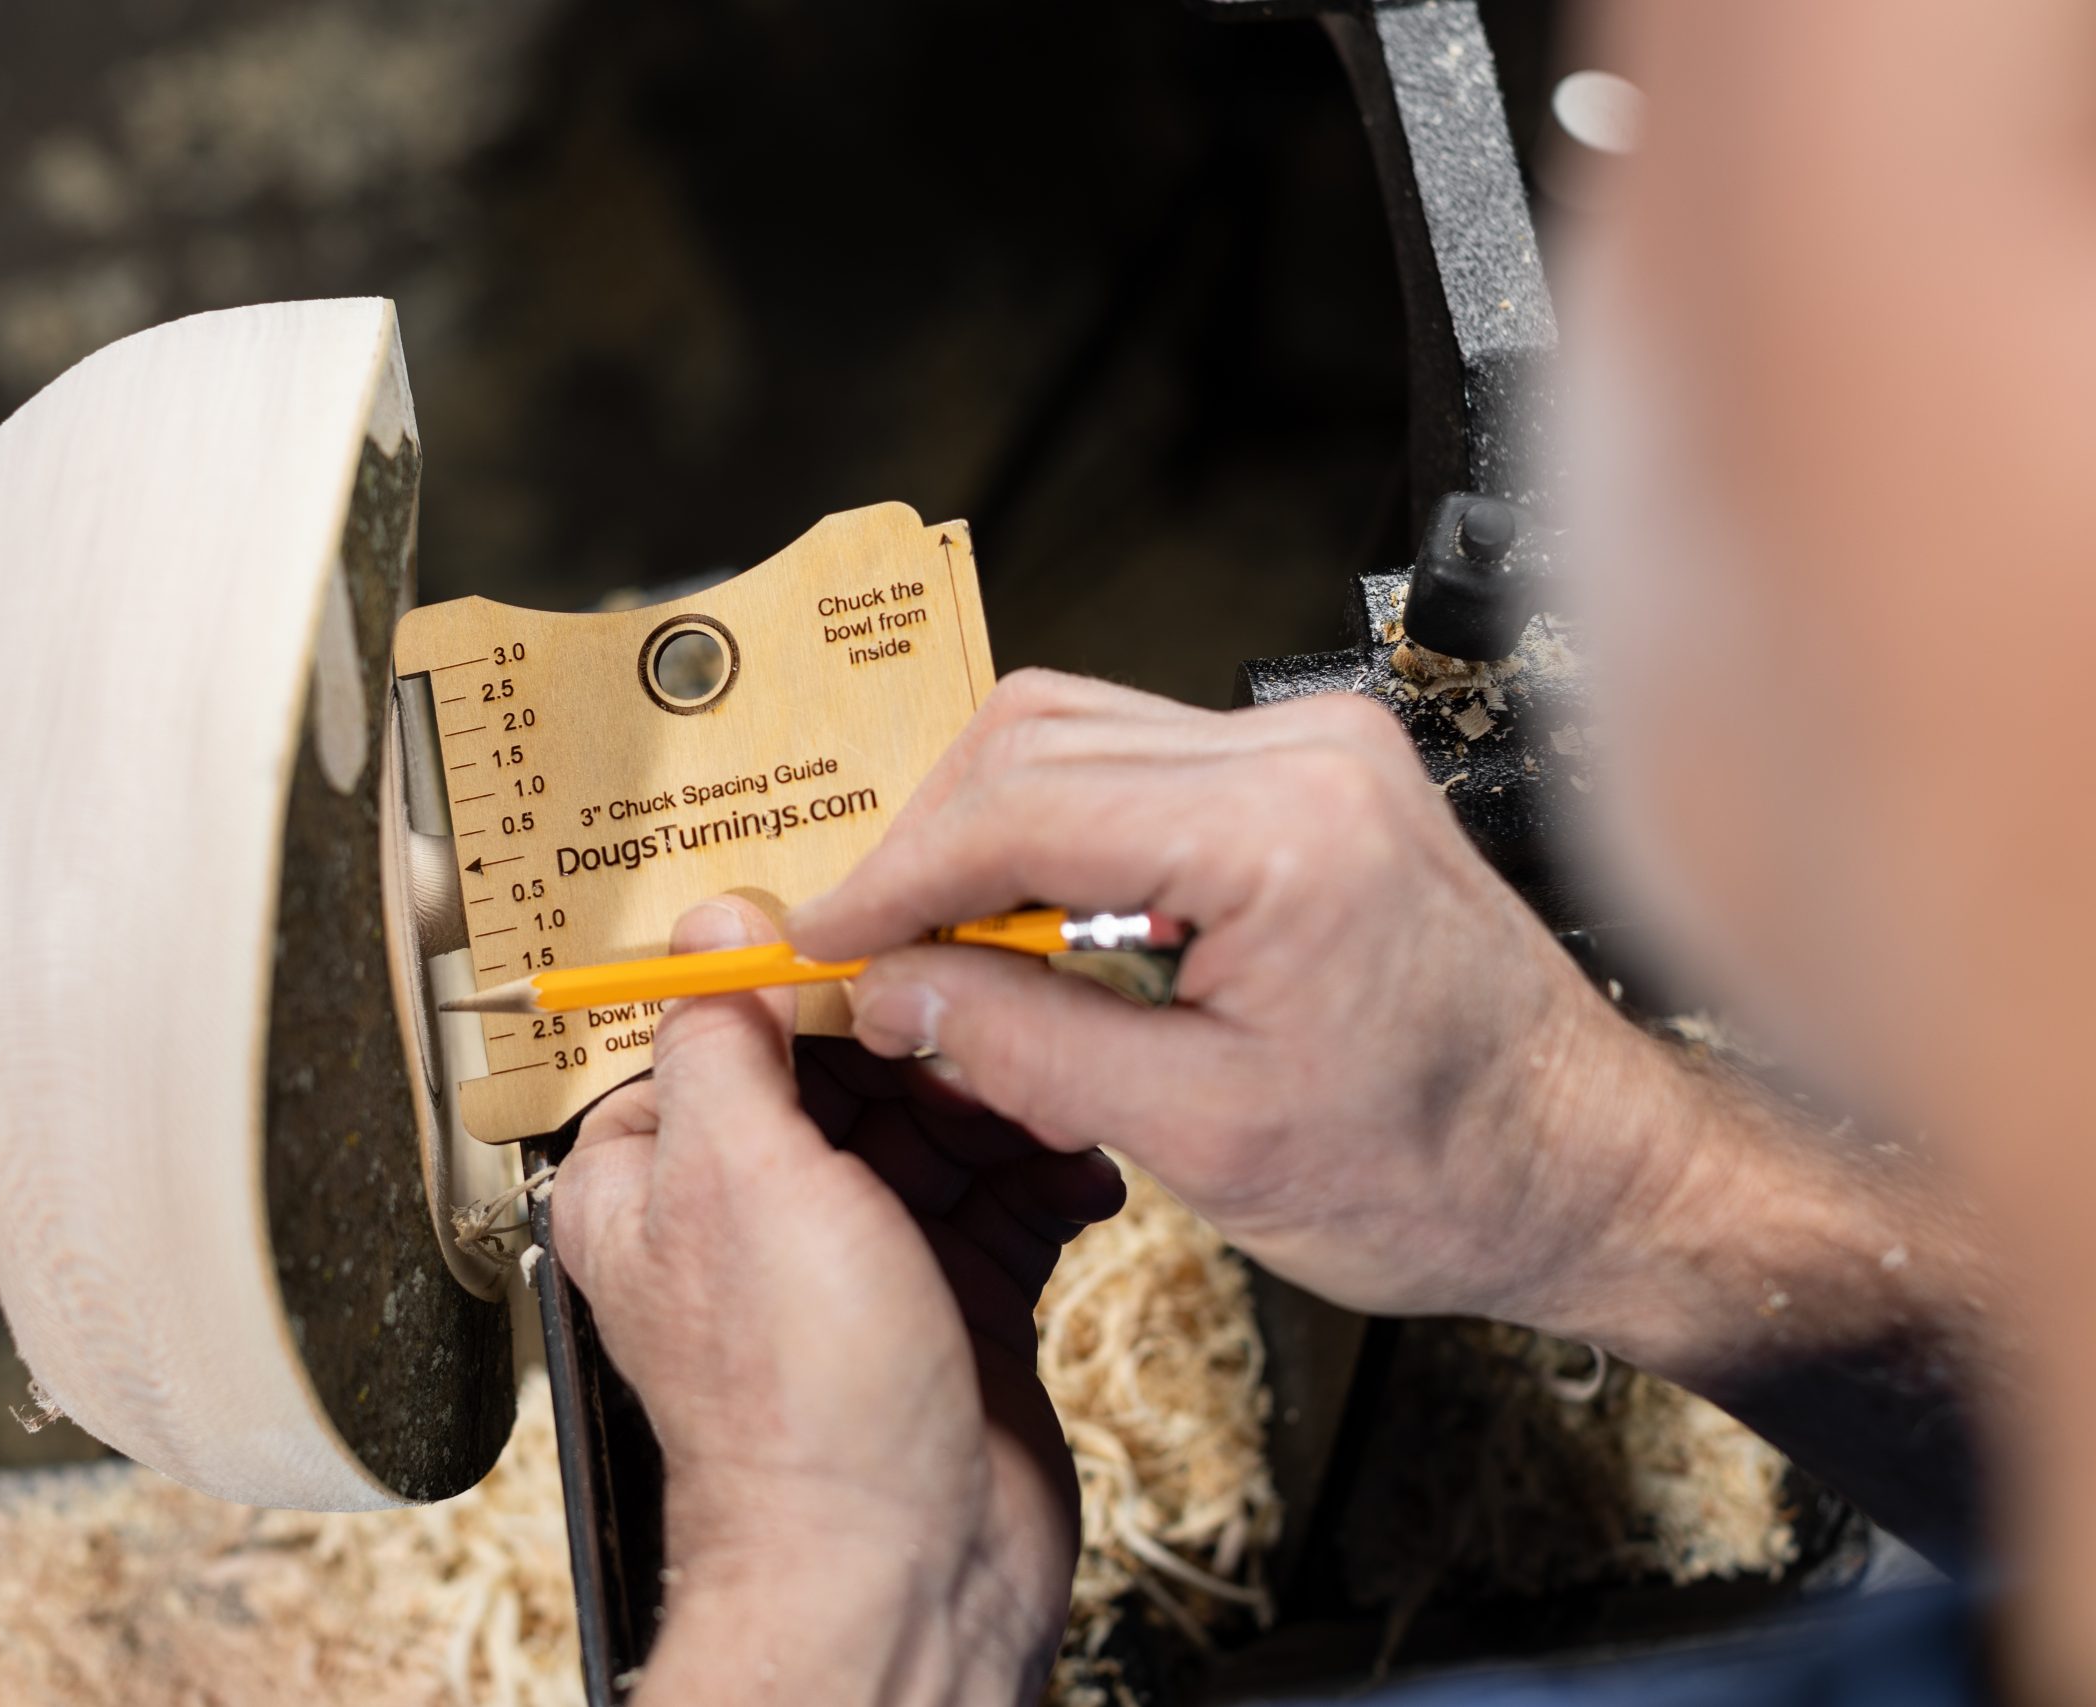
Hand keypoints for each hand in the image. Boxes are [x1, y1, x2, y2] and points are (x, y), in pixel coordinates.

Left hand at [550, 895, 1124, 1706]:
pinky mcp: (947, 1302)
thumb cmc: (801, 1405)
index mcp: (655, 1180)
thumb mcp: (736, 1172)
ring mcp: (854, 1259)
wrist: (908, 1573)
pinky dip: (1044, 1174)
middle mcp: (747, 1215)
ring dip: (1003, 1099)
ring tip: (1056, 1089)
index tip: (888, 927)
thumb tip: (710, 926)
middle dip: (929, 1037)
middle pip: (845, 1067)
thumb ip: (723, 1038)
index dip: (803, 974)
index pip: (722, 1028)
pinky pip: (1001, 1201)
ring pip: (935, 1126)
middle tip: (1001, 1009)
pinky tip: (1081, 1168)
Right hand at [788, 669, 1681, 1335]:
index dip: (892, 875)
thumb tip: (892, 989)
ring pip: (1071, 733)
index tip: (819, 939)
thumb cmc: (1444, 1171)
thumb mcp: (1203, 1139)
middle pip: (1032, 737)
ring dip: (980, 831)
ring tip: (934, 945)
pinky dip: (1051, 830)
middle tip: (860, 948)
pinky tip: (1024, 918)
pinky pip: (1134, 762)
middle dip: (922, 843)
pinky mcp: (1313, 772)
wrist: (1582, 1167)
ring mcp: (1314, 748)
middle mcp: (1305, 752)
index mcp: (1286, 832)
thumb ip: (1025, 1044)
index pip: (1019, 806)